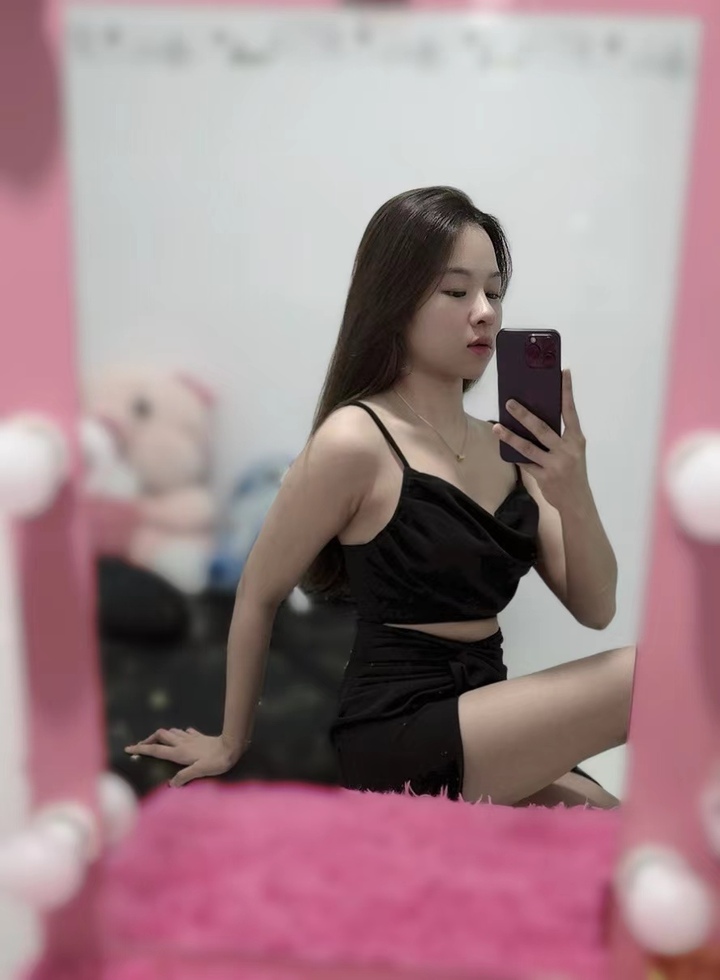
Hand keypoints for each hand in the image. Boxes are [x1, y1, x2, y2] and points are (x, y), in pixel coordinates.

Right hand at [124, 728, 239, 787]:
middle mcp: (182, 743)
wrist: (232, 746)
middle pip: (160, 736)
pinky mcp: (199, 736)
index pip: (155, 750)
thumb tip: (171, 784)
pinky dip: (180, 734)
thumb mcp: (199, 771)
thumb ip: (184, 777)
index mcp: (179, 752)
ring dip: (162, 735)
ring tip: (158, 742)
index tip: (128, 749)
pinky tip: (182, 736)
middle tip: (142, 746)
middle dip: (149, 739)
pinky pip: (186, 732)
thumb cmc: (216, 761)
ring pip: (171, 732)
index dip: (141, 749)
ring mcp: (191, 738)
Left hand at [493, 369, 588, 510]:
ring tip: (497, 426)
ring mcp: (555, 465)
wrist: (577, 502)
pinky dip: (513, 455)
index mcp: (576, 440)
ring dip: (510, 436)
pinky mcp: (544, 477)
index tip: (563, 372)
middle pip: (542, 428)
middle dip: (524, 415)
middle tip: (509, 402)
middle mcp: (567, 450)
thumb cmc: (573, 471)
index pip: (570, 411)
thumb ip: (560, 437)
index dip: (567, 392)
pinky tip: (502, 448)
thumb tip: (536, 418)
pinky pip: (524, 463)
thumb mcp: (573, 451)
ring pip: (528, 447)